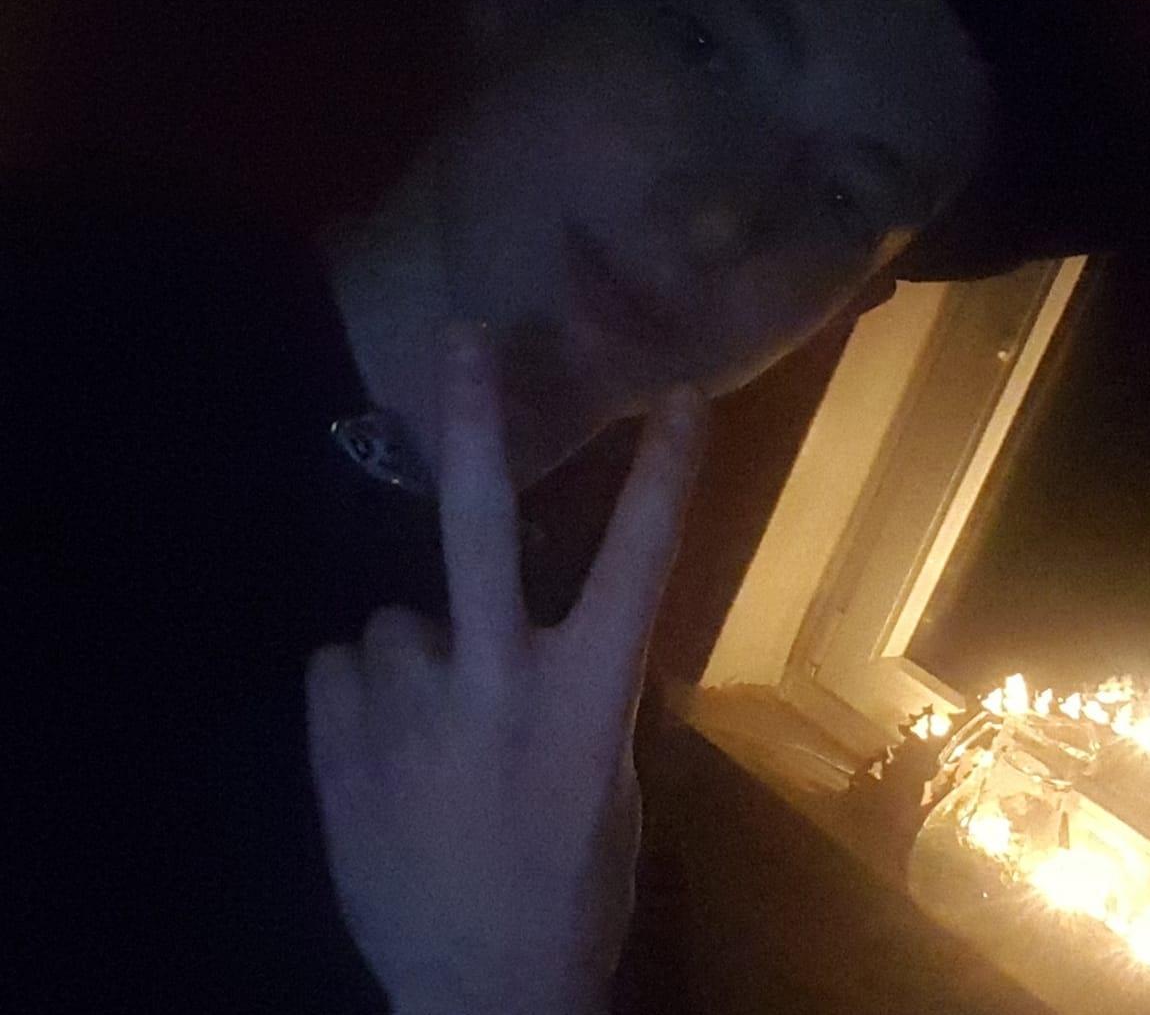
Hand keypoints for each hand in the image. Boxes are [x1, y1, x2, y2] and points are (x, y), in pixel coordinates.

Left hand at [305, 327, 703, 1014]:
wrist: (476, 999)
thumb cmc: (571, 889)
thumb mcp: (608, 784)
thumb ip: (581, 693)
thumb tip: (555, 627)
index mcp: (583, 701)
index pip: (638, 565)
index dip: (664, 475)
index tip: (678, 396)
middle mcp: (491, 686)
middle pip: (482, 528)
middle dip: (478, 423)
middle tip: (465, 338)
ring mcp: (402, 711)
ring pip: (393, 621)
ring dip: (412, 657)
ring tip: (424, 733)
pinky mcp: (332, 741)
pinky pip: (344, 667)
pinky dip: (363, 696)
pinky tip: (381, 754)